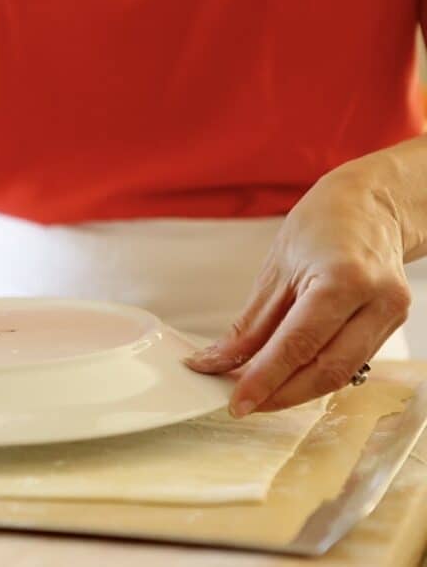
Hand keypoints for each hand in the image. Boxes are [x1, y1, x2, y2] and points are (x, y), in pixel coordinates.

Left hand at [185, 159, 411, 416]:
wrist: (373, 204)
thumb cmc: (323, 224)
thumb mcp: (276, 269)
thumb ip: (249, 325)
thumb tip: (217, 362)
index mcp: (343, 279)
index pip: (298, 345)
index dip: (265, 380)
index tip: (237, 402)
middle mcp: (376, 300)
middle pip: (325, 369)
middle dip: (281, 394)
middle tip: (244, 404)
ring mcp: (390, 314)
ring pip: (340, 373)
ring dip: (296, 390)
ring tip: (259, 393)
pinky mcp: (391, 324)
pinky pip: (350, 361)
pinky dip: (314, 374)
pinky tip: (287, 377)